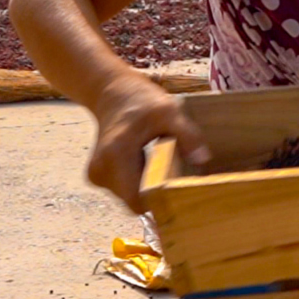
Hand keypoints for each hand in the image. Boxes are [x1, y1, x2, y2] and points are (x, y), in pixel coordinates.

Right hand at [87, 72, 211, 214]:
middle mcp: (101, 169)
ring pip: (129, 198)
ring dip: (146, 189)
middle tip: (175, 177)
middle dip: (156, 196)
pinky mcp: (97, 177)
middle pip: (134, 201)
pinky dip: (137, 184)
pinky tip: (146, 165)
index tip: (180, 197)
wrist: (113, 94)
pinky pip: (123, 191)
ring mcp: (96, 175)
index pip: (137, 199)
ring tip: (158, 166)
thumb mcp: (170, 112)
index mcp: (115, 154)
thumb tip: (202, 160)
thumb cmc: (142, 101)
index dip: (160, 205)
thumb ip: (187, 135)